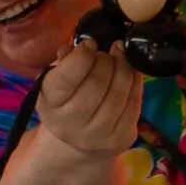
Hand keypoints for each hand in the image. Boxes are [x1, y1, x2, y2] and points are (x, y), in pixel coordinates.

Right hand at [33, 29, 144, 160]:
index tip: (89, 44)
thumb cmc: (66, 100)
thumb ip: (66, 60)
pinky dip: (135, 83)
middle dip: (106, 60)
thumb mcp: (56, 80)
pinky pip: (134, 104)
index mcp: (50, 104)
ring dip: (123, 68)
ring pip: (118, 93)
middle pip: (97, 82)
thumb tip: (84, 46)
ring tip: (119, 57)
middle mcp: (69, 124)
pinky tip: (131, 73)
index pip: (67, 77)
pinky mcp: (119, 139)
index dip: (83, 55)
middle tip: (107, 53)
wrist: (77, 138)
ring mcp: (96, 135)